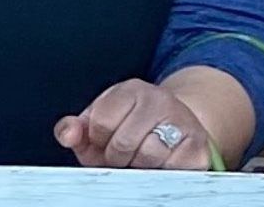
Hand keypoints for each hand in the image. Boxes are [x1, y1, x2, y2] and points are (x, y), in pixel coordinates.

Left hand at [54, 78, 210, 169]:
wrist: (181, 128)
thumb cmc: (134, 128)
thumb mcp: (103, 123)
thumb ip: (78, 128)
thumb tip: (66, 134)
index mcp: (131, 89)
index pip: (100, 123)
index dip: (99, 141)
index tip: (106, 141)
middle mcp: (158, 99)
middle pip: (123, 143)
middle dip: (117, 159)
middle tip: (123, 157)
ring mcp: (182, 121)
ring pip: (148, 156)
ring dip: (139, 168)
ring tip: (141, 161)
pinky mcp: (197, 147)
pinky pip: (172, 170)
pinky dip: (161, 174)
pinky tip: (160, 165)